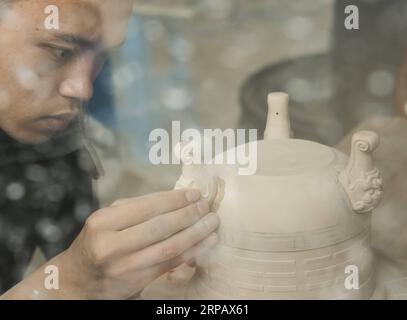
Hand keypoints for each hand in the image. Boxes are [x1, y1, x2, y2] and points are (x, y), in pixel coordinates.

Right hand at [58, 189, 218, 298]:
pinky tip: (205, 242)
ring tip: (212, 223)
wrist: (78, 280)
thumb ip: (135, 208)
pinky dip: (191, 252)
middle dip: (188, 215)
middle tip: (206, 206)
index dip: (173, 200)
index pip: (146, 207)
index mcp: (103, 223)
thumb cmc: (97, 241)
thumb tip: (174, 198)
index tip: (193, 193)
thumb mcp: (107, 219)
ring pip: (168, 248)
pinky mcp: (136, 282)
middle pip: (159, 227)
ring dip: (195, 234)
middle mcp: (112, 245)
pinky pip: (170, 264)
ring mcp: (125, 267)